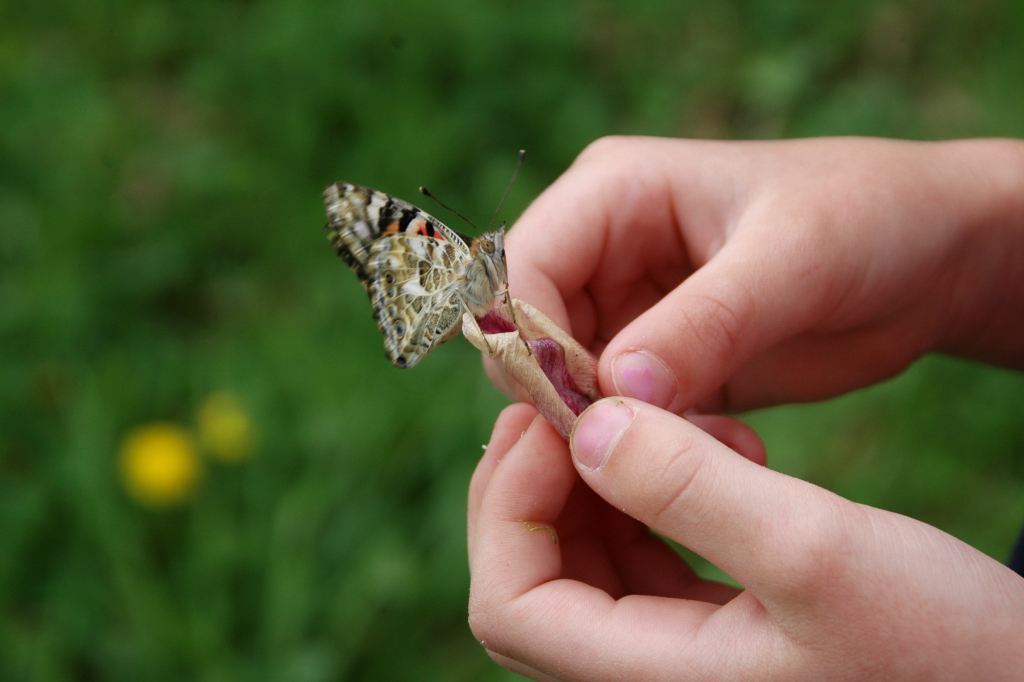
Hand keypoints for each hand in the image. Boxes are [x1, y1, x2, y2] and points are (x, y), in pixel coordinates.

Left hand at [468, 401, 1023, 680]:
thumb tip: (584, 428)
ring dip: (602, 479)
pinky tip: (713, 452)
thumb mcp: (817, 551)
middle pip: (532, 576)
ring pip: (584, 561)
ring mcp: (676, 661)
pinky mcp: (711, 632)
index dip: (509, 500)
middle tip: (587, 395)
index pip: (510, 601)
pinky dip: (650, 497)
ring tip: (674, 420)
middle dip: (544, 478)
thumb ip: (690, 489)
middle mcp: (646, 681)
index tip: (557, 411)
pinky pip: (640, 558)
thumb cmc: (946, 648)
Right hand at [497, 136, 1023, 411]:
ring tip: (716, 447)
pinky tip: (734, 447)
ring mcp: (628, 310)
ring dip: (624, 430)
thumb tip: (616, 393)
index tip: (585, 414)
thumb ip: (703, 324)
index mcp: (610, 194)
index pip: (521, 270)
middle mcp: (603, 251)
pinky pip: (624, 416)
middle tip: (651, 448)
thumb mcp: (792, 262)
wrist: (932, 257)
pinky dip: (660, 445)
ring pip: (571, 388)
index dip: (533, 344)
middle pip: (531, 339)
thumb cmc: (867, 220)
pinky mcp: (660, 363)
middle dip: (574, 400)